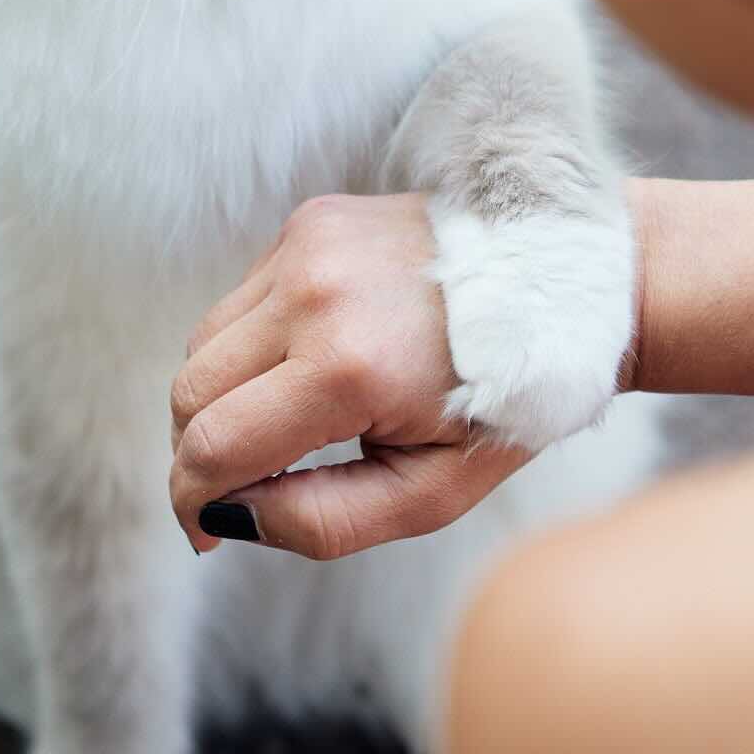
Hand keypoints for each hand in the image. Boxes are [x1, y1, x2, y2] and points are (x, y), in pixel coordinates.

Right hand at [169, 193, 534, 560]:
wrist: (564, 286)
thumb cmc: (505, 401)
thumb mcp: (431, 492)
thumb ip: (323, 522)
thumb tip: (230, 517)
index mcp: (348, 368)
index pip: (213, 446)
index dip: (191, 501)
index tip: (208, 532)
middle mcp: (314, 295)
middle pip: (189, 393)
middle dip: (199, 453)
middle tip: (242, 487)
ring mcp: (306, 246)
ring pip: (203, 343)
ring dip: (223, 397)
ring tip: (286, 426)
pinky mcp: (309, 221)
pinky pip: (242, 299)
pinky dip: (254, 345)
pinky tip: (313, 363)